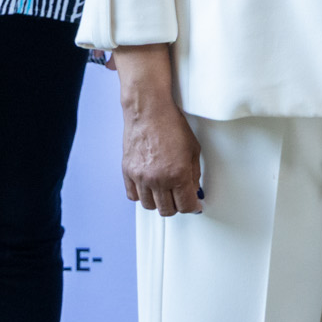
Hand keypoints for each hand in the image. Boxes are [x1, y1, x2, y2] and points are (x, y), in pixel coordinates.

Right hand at [115, 44, 202, 214]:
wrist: (149, 112)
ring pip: (149, 206)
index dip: (192, 207)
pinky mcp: (127, 173)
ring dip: (159, 202)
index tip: (194, 205)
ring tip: (165, 192)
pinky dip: (142, 195)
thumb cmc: (171, 125)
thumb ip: (194, 174)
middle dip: (177, 206)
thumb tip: (193, 190)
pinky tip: (149, 187)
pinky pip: (133, 196)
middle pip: (167, 210)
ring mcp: (140, 178)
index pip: (186, 206)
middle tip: (180, 198)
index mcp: (178, 175)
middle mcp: (158, 179)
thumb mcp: (193, 150)